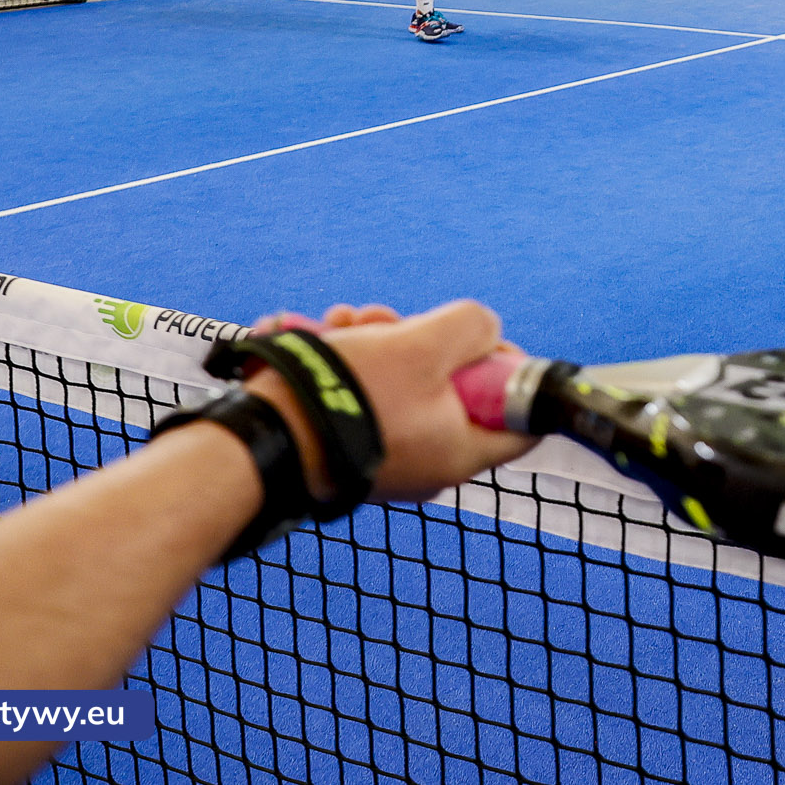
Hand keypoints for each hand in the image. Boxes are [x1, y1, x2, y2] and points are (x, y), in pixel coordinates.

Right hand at [243, 300, 531, 503]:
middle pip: (454, 392)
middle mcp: (429, 466)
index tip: (482, 339)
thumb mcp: (423, 345)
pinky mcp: (351, 450)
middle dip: (427, 342)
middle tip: (396, 318)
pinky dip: (355, 365)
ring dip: (383, 342)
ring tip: (349, 320)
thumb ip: (471, 328)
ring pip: (405, 386)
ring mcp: (388, 460)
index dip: (510, 370)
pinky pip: (369, 401)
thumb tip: (486, 329)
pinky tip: (329, 336)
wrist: (263, 439)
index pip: (520, 421)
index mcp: (461, 453)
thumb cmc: (349, 397)